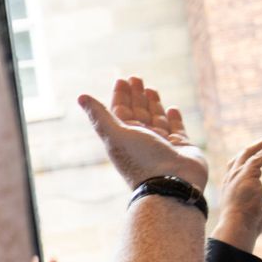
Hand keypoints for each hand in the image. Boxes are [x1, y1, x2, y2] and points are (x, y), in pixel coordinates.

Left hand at [77, 77, 210, 191]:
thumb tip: (81, 97)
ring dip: (152, 104)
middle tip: (136, 78)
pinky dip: (173, 118)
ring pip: (156, 119)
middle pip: (137, 113)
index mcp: (123, 138)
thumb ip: (100, 115)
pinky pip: (176, 129)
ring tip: (151, 88)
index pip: (120, 112)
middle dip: (136, 96)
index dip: (120, 96)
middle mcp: (141, 141)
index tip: (122, 80)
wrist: (171, 183)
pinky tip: (172, 108)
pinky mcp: (181, 147)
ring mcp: (161, 144)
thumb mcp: (116, 134)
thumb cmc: (141, 159)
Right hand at [212, 135, 261, 254]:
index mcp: (234, 184)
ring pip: (252, 150)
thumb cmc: (253, 221)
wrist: (242, 227)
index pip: (242, 163)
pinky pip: (261, 155)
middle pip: (246, 152)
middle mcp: (233, 176)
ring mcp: (238, 174)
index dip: (255, 154)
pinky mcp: (247, 173)